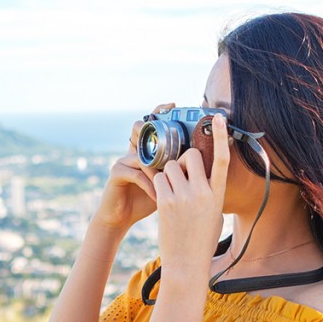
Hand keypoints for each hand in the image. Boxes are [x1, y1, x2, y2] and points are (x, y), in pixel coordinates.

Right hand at [91, 103, 173, 230]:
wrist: (121, 218)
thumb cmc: (146, 201)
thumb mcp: (167, 185)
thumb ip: (179, 172)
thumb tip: (206, 164)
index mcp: (145, 151)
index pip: (150, 125)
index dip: (158, 112)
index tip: (172, 104)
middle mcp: (132, 151)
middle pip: (139, 129)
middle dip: (153, 131)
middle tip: (172, 143)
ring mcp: (123, 160)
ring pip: (143, 156)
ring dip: (159, 171)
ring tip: (171, 184)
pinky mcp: (116, 173)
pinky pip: (136, 174)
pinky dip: (150, 186)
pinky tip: (158, 197)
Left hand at [153, 112, 230, 275]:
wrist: (186, 263)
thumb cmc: (201, 240)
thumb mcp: (213, 213)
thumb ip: (209, 191)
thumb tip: (200, 173)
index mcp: (218, 194)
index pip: (223, 158)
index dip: (221, 135)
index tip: (219, 118)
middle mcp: (203, 192)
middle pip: (191, 156)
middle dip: (184, 160)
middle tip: (181, 174)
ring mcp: (183, 196)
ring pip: (170, 166)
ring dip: (168, 172)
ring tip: (172, 190)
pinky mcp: (165, 202)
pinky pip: (158, 178)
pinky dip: (158, 183)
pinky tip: (162, 196)